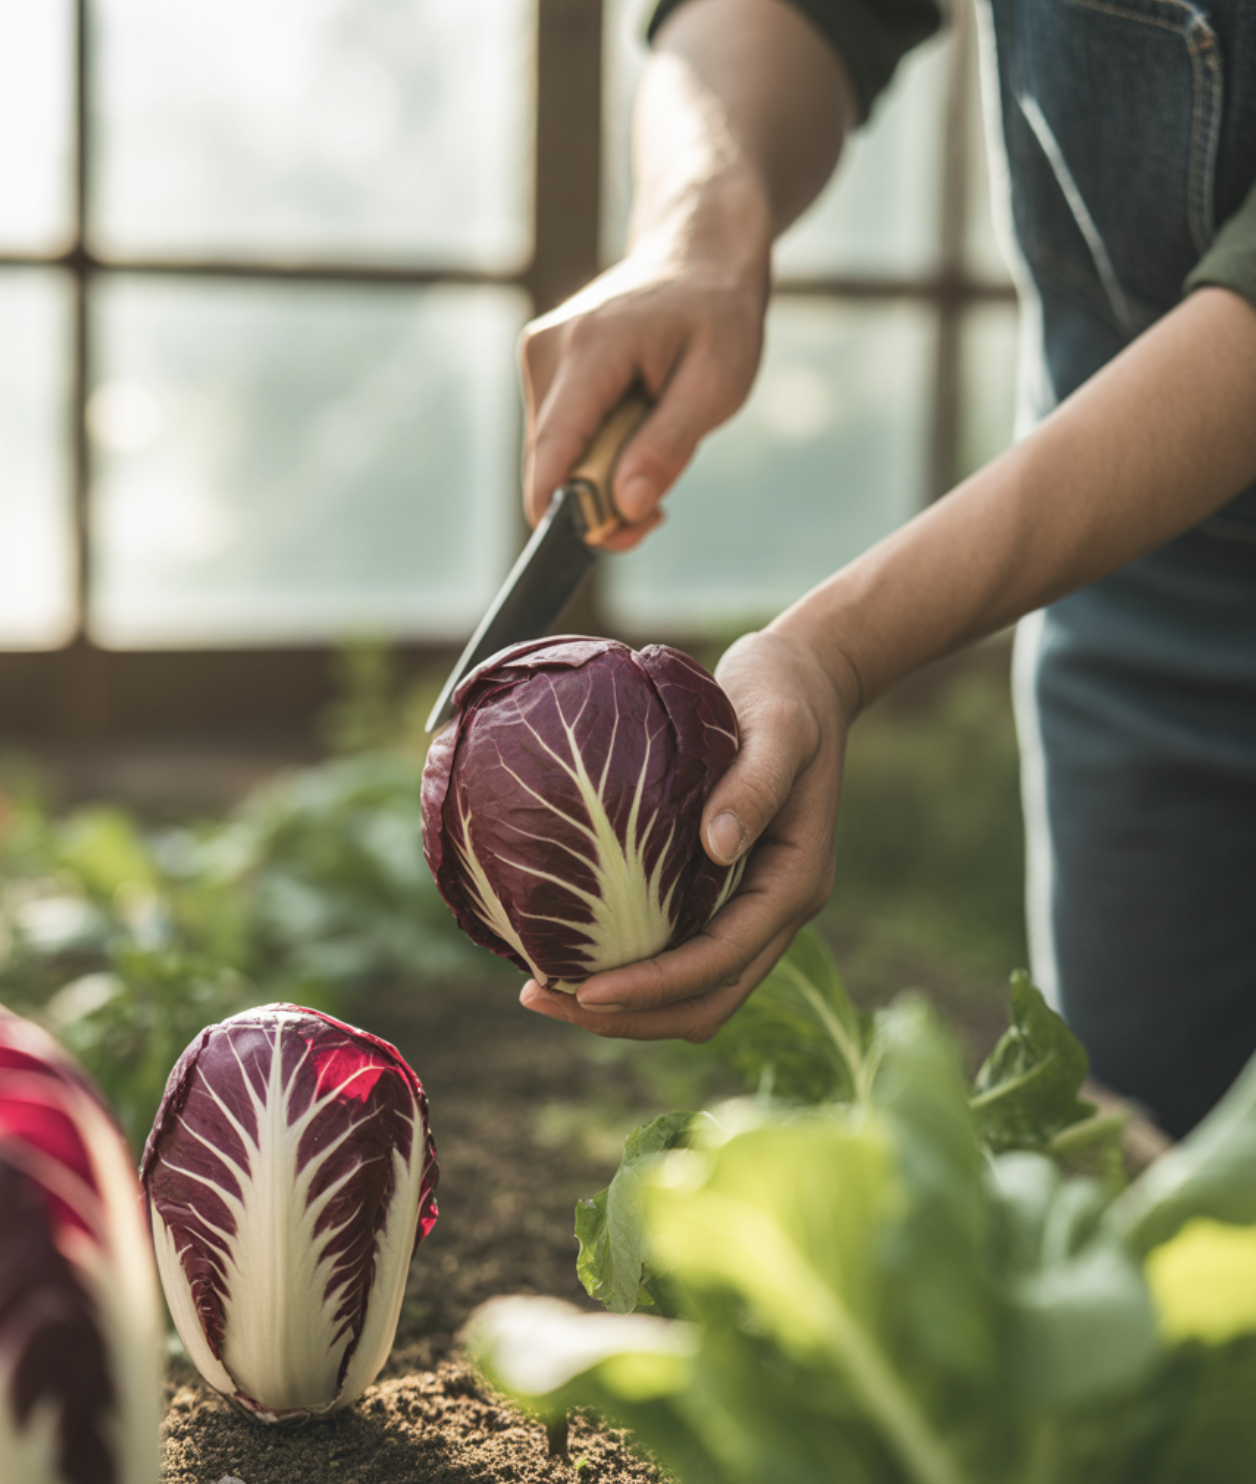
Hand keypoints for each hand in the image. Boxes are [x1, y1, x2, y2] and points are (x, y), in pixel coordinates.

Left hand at [519, 629, 851, 1038]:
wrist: (804, 678)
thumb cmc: (787, 694)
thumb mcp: (778, 725)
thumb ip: (753, 783)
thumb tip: (715, 848)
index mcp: (795, 881)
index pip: (721, 962)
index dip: (654, 987)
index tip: (583, 991)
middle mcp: (777, 910)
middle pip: (705, 1001)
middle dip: (628, 1016)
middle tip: (540, 998)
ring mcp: (752, 907)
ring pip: (691, 991)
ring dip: (625, 1005)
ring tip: (543, 989)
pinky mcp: (725, 892)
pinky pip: (679, 952)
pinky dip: (630, 968)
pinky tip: (570, 947)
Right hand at [520, 226, 769, 552]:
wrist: (698, 254)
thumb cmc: (717, 317)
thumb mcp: (717, 386)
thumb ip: (668, 448)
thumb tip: (626, 508)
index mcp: (591, 348)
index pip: (553, 449)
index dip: (561, 511)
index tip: (590, 546)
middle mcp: (548, 348)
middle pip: (551, 461)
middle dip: (597, 501)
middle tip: (656, 513)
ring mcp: (539, 353)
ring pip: (552, 454)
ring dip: (597, 478)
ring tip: (652, 457)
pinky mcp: (541, 364)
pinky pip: (557, 436)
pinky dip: (591, 455)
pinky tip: (631, 437)